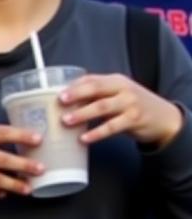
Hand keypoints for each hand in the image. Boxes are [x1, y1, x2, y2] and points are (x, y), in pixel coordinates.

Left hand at [60, 73, 183, 147]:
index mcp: (115, 81)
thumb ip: (96, 96)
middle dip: (77, 93)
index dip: (74, 85)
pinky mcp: (134, 119)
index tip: (56, 92)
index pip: (92, 79)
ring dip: (83, 113)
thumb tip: (64, 103)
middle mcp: (122, 88)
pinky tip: (84, 138)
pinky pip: (112, 126)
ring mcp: (129, 103)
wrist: (162, 117)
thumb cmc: (131, 106)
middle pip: (96, 88)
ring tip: (66, 121)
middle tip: (59, 101)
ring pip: (102, 107)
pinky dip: (97, 133)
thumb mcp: (116, 95)